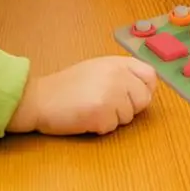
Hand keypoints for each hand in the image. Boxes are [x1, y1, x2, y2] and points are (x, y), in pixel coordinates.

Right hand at [6, 56, 156, 135]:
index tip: (134, 97)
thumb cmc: (68, 86)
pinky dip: (100, 128)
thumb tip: (144, 88)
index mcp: (118, 62)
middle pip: (143, 100)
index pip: (150, 76)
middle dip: (129, 108)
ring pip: (128, 117)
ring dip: (113, 119)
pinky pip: (112, 127)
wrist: (39, 98)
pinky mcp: (101, 113)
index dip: (145, 89)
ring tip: (92, 110)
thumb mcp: (99, 69)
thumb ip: (122, 74)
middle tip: (108, 107)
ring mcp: (111, 94)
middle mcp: (118, 75)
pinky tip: (85, 119)